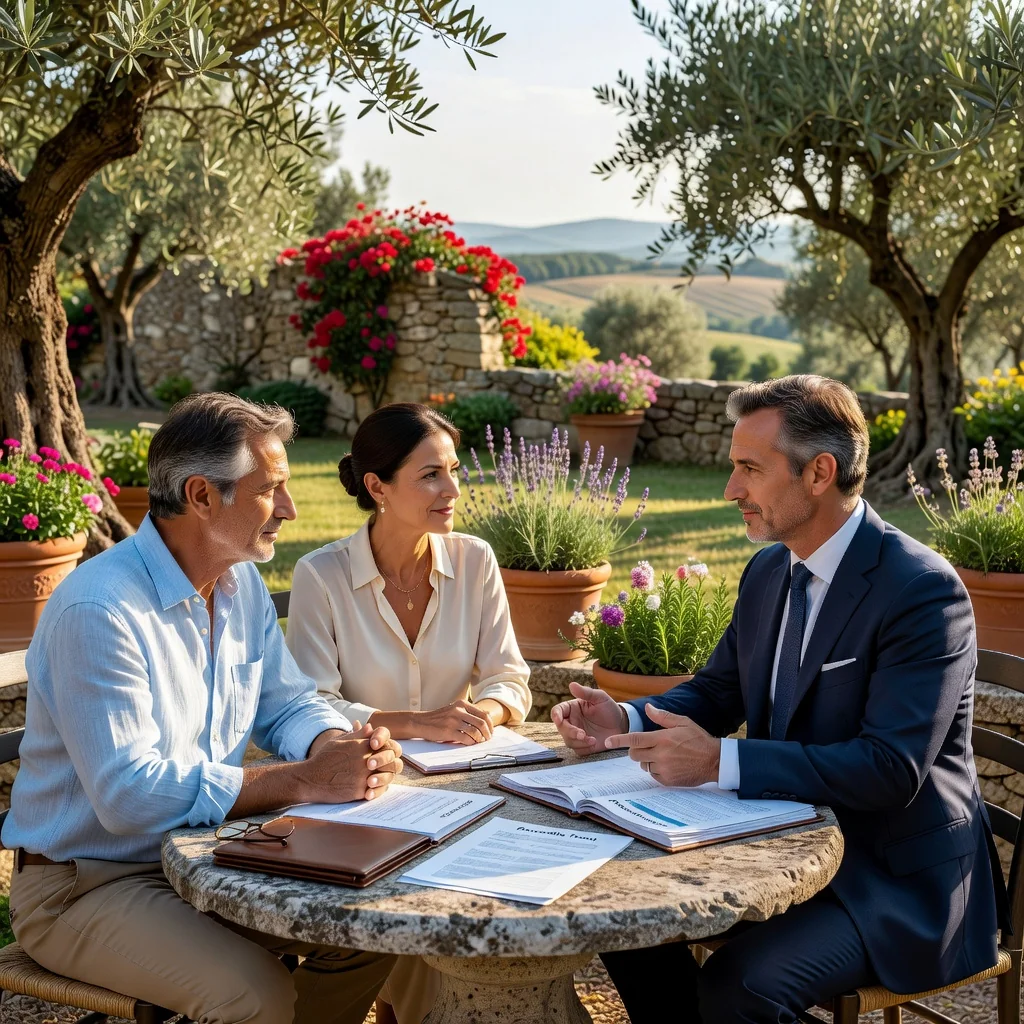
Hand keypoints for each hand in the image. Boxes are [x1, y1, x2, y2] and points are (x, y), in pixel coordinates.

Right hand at [297, 723, 403, 801]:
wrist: (310, 779)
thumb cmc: (324, 758)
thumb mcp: (339, 741)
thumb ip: (358, 735)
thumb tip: (371, 728)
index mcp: (361, 745)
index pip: (386, 744)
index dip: (387, 749)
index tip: (384, 753)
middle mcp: (364, 760)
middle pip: (390, 761)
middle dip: (390, 763)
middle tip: (386, 766)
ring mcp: (363, 776)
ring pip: (386, 776)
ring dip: (385, 777)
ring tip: (379, 777)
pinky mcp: (359, 791)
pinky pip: (376, 790)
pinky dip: (376, 790)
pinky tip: (371, 787)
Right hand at [409, 699, 494, 744]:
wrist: (421, 722)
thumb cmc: (439, 718)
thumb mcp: (454, 709)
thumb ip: (468, 712)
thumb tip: (487, 719)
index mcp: (462, 704)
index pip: (483, 714)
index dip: (490, 725)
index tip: (490, 732)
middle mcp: (458, 710)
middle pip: (481, 722)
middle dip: (487, 733)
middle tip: (487, 739)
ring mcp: (453, 721)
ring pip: (475, 731)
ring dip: (479, 739)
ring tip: (478, 742)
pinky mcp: (448, 731)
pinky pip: (465, 739)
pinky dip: (470, 743)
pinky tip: (469, 744)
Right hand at [550, 682, 627, 754]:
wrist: (621, 724)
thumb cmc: (609, 708)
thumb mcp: (600, 697)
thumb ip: (586, 692)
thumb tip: (571, 685)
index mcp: (572, 708)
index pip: (558, 711)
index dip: (555, 715)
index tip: (559, 720)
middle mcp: (572, 721)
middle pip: (561, 728)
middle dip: (570, 732)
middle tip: (582, 734)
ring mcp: (576, 734)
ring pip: (568, 740)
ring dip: (578, 741)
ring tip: (592, 739)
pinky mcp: (583, 745)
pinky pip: (578, 749)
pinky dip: (584, 747)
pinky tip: (594, 742)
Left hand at [604, 705, 720, 786]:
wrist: (714, 761)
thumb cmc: (698, 739)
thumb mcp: (682, 722)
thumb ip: (662, 716)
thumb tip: (647, 708)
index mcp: (662, 738)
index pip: (635, 739)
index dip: (619, 740)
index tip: (607, 742)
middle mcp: (661, 754)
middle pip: (635, 754)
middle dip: (636, 750)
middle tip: (647, 746)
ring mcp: (664, 769)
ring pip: (644, 765)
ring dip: (648, 760)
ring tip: (663, 755)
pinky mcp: (667, 780)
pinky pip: (653, 775)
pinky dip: (656, 770)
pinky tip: (668, 764)